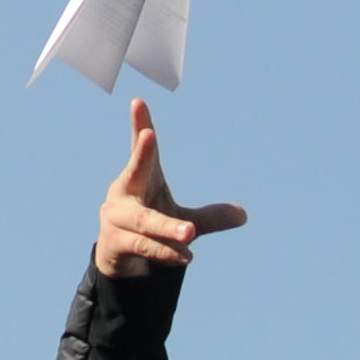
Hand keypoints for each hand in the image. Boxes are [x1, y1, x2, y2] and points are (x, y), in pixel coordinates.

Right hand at [92, 99, 246, 276]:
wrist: (117, 258)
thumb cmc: (149, 228)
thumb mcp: (180, 220)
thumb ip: (209, 217)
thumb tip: (244, 215)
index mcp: (140, 180)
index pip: (141, 151)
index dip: (139, 126)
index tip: (139, 101)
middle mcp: (124, 194)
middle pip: (135, 173)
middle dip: (142, 155)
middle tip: (149, 135)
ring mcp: (116, 218)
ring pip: (145, 221)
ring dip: (167, 227)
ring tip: (190, 232)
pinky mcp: (115, 242)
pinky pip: (143, 246)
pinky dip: (166, 251)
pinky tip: (186, 255)